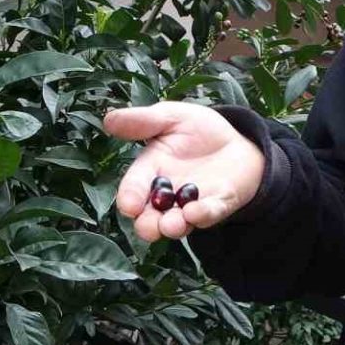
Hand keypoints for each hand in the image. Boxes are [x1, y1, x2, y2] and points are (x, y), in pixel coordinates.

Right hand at [102, 101, 265, 241]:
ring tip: (171, 224)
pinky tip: (196, 212)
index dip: (129, 197)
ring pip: (178, 222)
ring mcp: (192, 203)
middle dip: (147, 225)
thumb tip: (108, 119)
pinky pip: (210, 214)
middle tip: (147, 227)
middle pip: (151, 216)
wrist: (236, 139)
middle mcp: (167, 194)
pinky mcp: (218, 205)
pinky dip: (203, 215)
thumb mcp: (171, 117)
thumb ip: (143, 121)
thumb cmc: (197, 129)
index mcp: (150, 170)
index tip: (128, 206)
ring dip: (173, 226)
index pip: (134, 187)